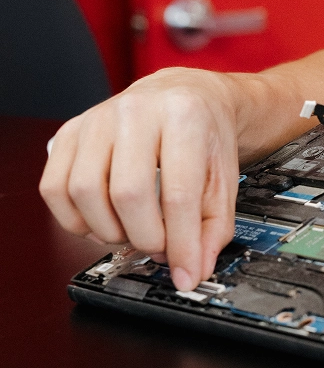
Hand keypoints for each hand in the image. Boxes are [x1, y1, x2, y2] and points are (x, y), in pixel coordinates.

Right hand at [39, 68, 240, 290]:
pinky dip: (76, 220)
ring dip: (109, 231)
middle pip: (128, 194)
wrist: (184, 95)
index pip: (178, 193)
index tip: (185, 272)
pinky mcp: (69, 133)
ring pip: (85, 193)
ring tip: (134, 232)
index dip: (181, 244)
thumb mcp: (224, 177)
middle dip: (145, 237)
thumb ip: (214, 226)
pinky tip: (104, 221)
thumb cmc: (203, 133)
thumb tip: (194, 269)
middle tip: (161, 247)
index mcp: (184, 117)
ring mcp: (97, 120)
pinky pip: (55, 188)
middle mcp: (136, 112)